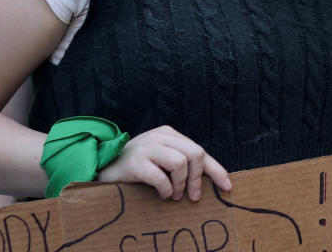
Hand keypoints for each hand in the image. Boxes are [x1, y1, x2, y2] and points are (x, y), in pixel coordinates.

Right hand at [96, 125, 230, 200]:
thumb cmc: (137, 166)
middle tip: (193, 197)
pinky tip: (162, 194)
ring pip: (181, 163)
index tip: (227, 186)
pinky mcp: (136, 162)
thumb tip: (208, 182)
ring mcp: (147, 147)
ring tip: (174, 196)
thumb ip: (182, 164)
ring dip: (181, 185)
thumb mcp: (162, 159)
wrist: (104, 166)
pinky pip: (160, 177)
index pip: (200, 150)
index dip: (216, 170)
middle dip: (198, 178)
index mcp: (169, 134)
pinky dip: (165, 189)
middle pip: (195, 153)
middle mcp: (160, 136)